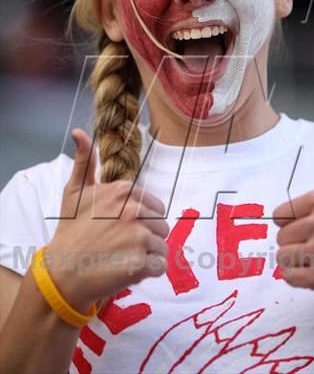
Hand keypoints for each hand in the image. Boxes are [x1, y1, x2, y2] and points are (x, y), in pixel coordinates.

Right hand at [46, 128, 168, 312]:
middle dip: (147, 236)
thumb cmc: (69, 232)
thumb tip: (79, 132)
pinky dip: (149, 271)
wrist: (60, 273)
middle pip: (161, 224)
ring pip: (162, 245)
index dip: (141, 219)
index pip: (154, 205)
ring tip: (124, 257)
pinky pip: (160, 265)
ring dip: (148, 254)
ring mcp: (138, 236)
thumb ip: (83, 161)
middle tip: (122, 245)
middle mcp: (133, 210)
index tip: (120, 228)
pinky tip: (128, 270)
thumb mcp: (73, 192)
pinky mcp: (141, 263)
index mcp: (122, 191)